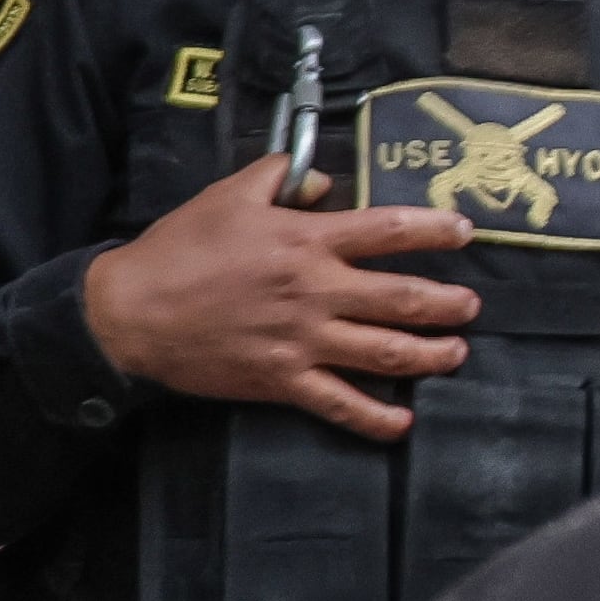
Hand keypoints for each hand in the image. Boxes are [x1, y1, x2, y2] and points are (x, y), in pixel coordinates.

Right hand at [80, 155, 481, 438]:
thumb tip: (323, 186)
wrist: (131, 312)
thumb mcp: (228, 194)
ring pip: (390, 354)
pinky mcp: (284, 381)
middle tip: (468, 306)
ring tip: (454, 353)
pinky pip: (342, 404)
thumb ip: (279, 178)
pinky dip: (377, 418)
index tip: (463, 231)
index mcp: (306, 241)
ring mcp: (304, 341)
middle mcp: (317, 292)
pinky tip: (401, 422)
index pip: (391, 231)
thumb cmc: (179, 249)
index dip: (437, 229)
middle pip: (406, 299)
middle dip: (451, 304)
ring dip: (434, 355)